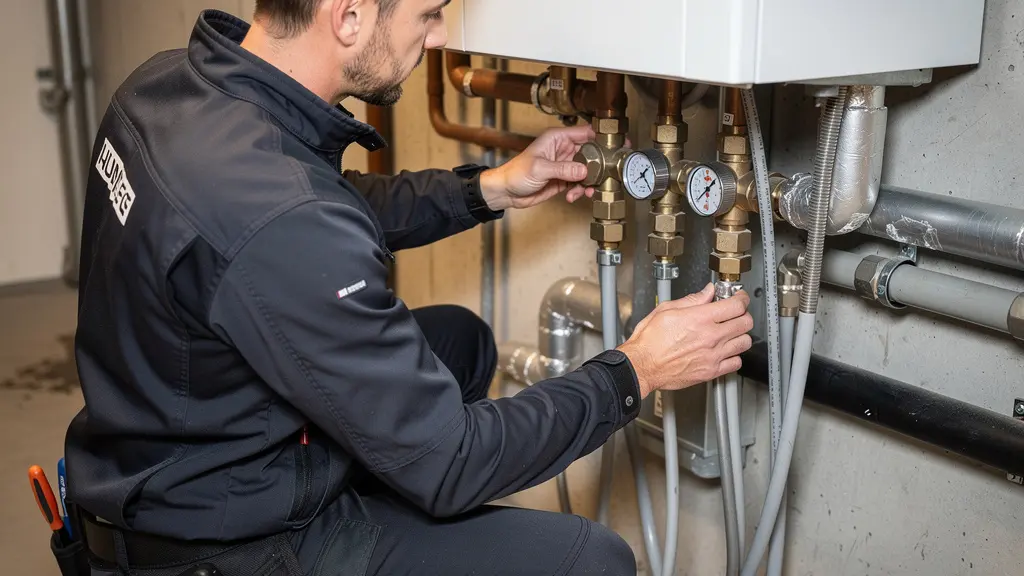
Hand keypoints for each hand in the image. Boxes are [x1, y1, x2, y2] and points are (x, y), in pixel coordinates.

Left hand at [478, 125, 596, 210]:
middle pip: (592, 153)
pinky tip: (571, 196)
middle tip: (604, 176)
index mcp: (558, 138)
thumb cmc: (516, 173)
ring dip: (589, 182)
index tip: (617, 145)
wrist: (506, 192)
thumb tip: (584, 170)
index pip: (586, 133)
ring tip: (585, 192)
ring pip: (588, 171)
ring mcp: (566, 165)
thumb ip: (563, 169)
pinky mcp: (565, 179)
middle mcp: (564, 149)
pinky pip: (580, 184)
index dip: (602, 138)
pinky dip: (580, 191)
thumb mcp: (540, 169)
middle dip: (599, 166)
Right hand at [618, 284, 753, 398]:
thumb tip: (707, 292)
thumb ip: (692, 300)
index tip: (739, 298)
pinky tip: (725, 351)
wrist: (642, 366)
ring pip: (745, 342)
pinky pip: (736, 363)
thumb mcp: (666, 310)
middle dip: (743, 314)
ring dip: (741, 335)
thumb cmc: (649, 341)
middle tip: (736, 313)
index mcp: (700, 319)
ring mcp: (713, 355)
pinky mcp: (711, 371)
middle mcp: (710, 337)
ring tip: (731, 332)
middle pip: (746, 322)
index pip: (736, 305)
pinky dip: (734, 356)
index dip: (742, 298)